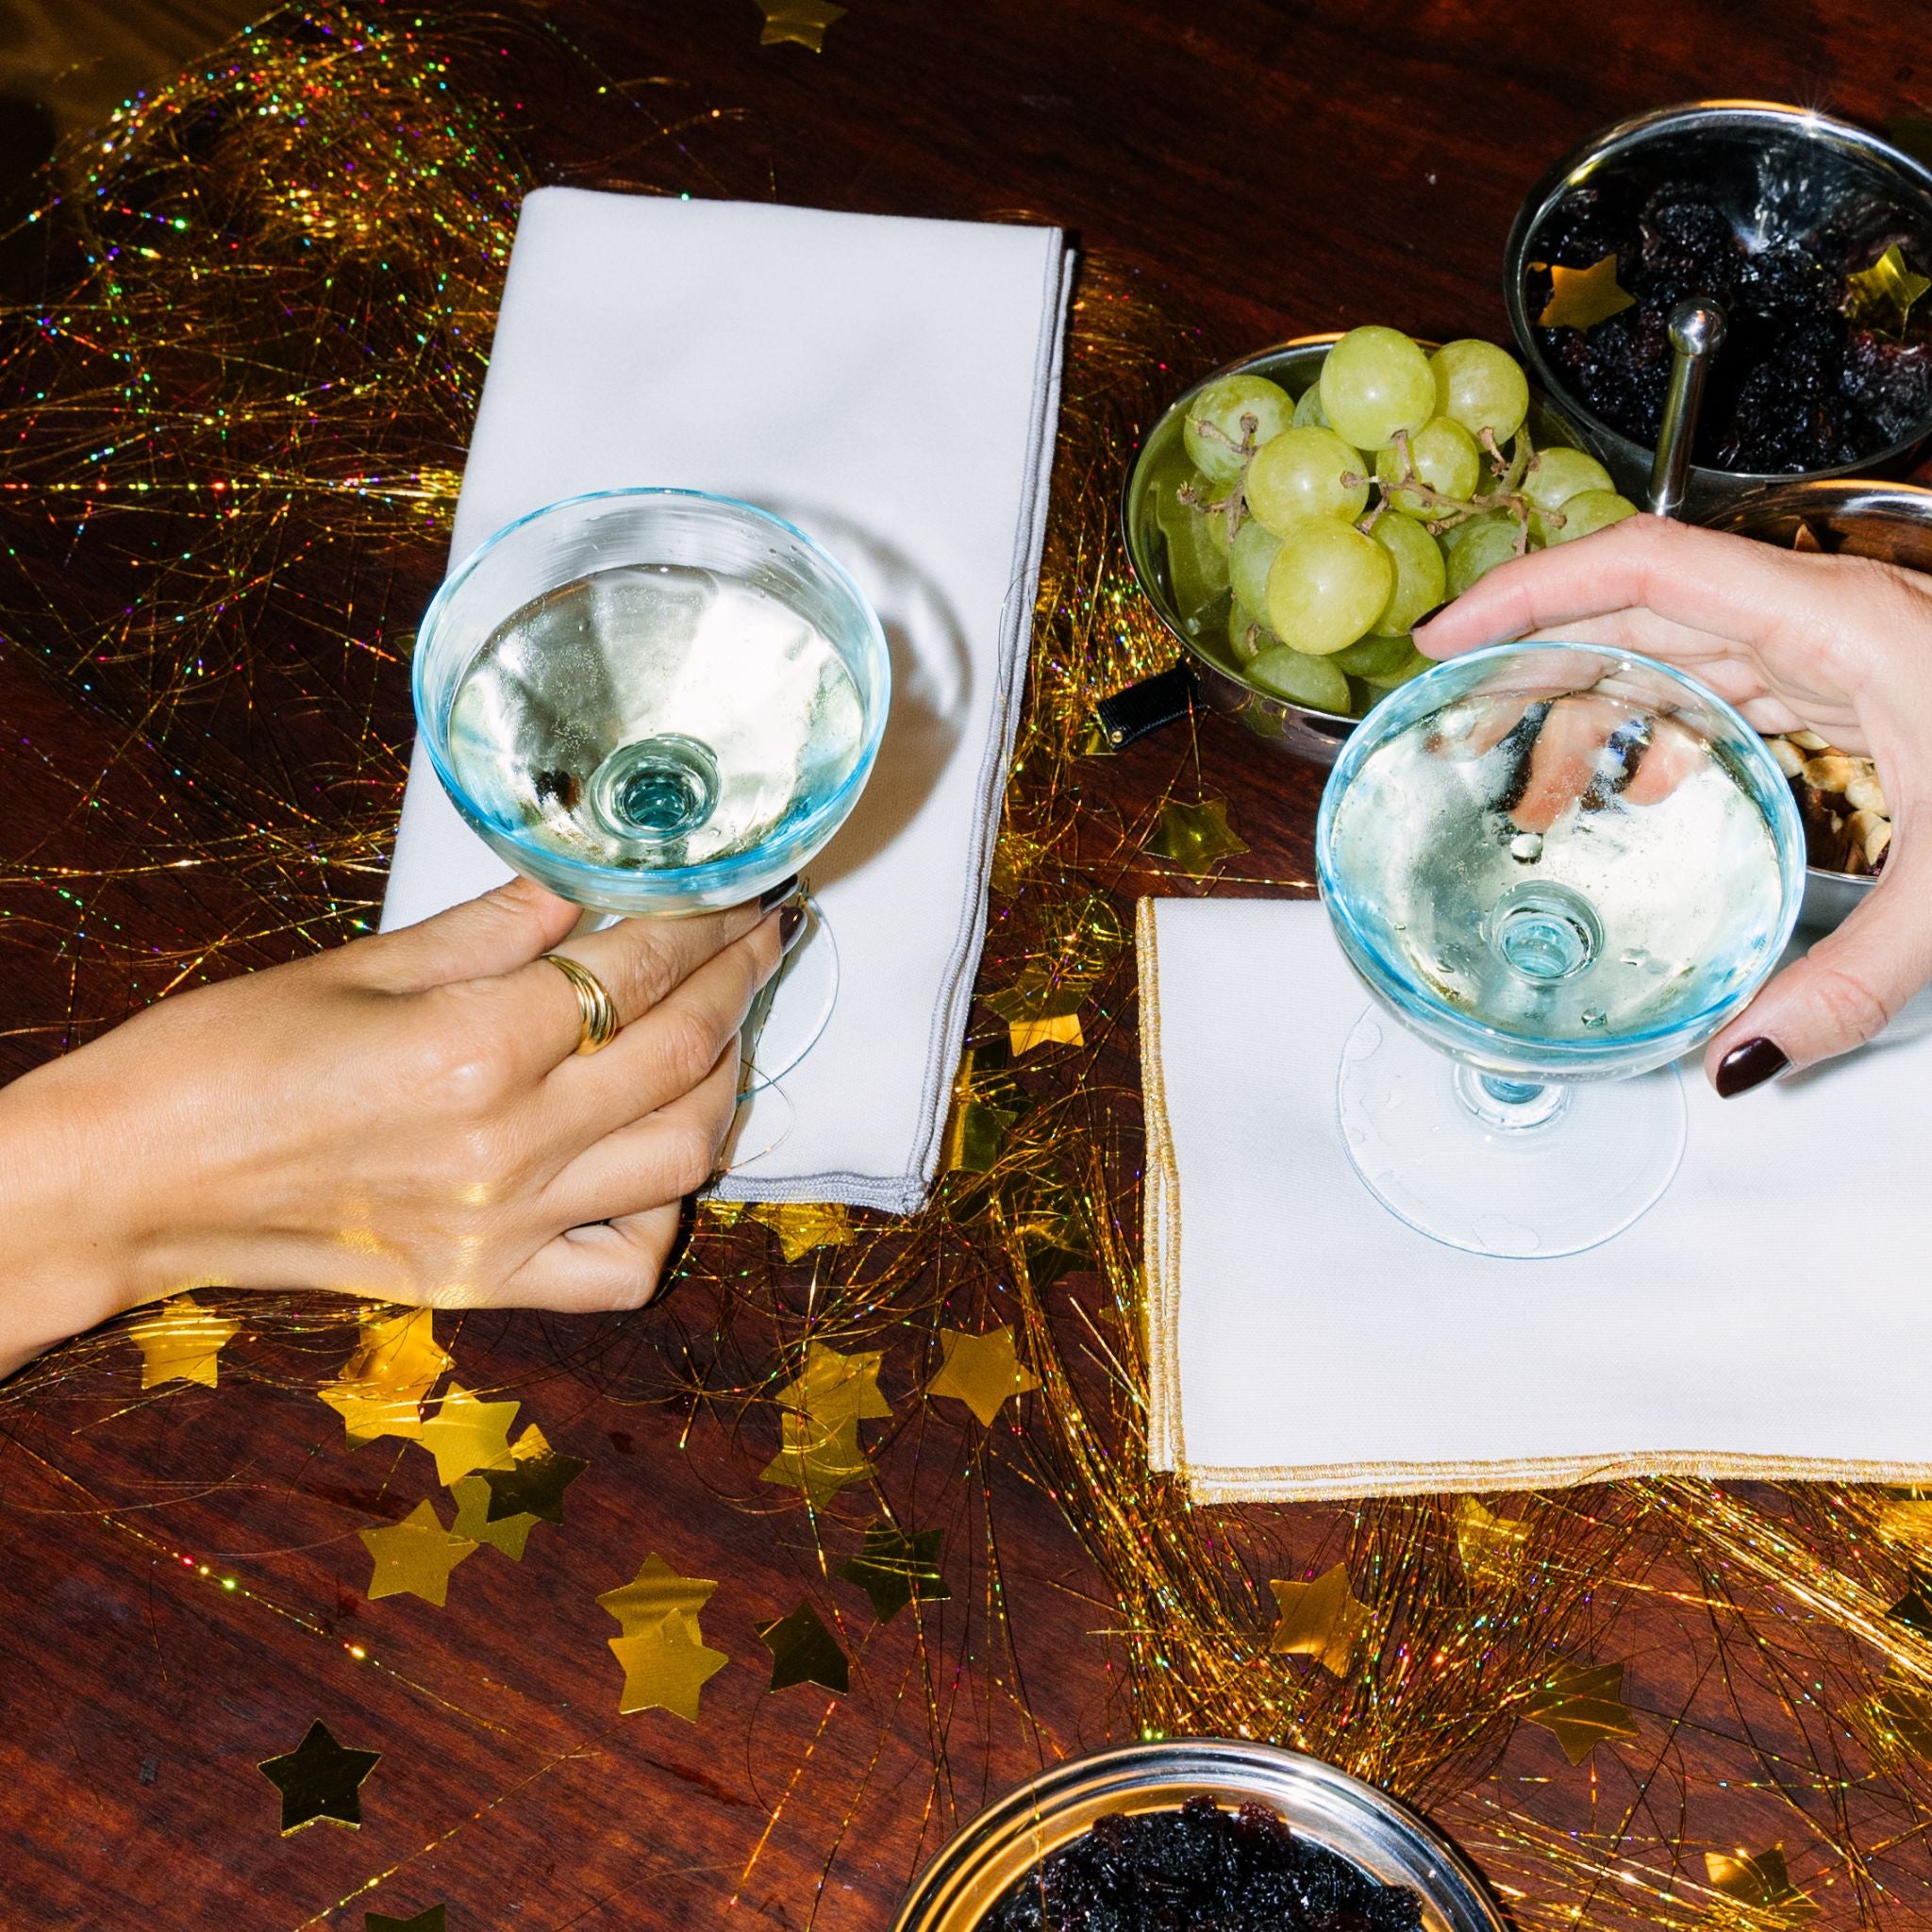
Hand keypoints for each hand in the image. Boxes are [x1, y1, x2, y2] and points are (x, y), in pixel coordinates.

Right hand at [0, 876, 788, 1374]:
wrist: (129, 1183)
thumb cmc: (220, 1056)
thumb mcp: (360, 965)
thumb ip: (495, 927)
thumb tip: (589, 878)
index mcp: (475, 1047)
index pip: (641, 970)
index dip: (710, 920)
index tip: (746, 888)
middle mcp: (510, 1146)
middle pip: (683, 1053)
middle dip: (741, 980)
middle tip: (764, 934)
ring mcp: (507, 1228)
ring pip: (684, 1157)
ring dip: (724, 1083)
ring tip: (722, 1028)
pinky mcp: (488, 1285)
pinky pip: (625, 1268)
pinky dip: (665, 1212)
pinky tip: (651, 1159)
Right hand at [1414, 515, 1931, 1093]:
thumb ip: (1844, 989)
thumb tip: (1733, 1061)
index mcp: (1844, 627)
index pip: (1646, 566)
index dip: (1529, 588)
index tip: (1450, 632)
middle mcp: (1837, 619)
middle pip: (1644, 608)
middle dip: (1536, 657)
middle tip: (1454, 720)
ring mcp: (1851, 647)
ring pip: (1684, 646)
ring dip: (1594, 699)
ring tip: (1526, 775)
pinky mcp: (1866, 684)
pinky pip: (1733, 683)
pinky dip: (1665, 725)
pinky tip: (1638, 784)